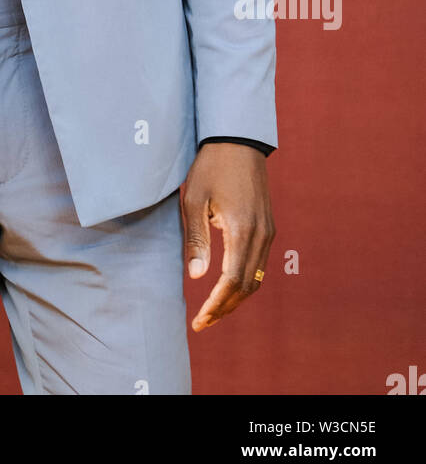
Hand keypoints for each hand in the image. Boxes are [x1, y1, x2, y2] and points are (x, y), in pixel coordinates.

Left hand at [181, 142, 274, 331]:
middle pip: (247, 286)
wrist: (238, 140)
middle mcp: (261, 235)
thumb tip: (197, 277)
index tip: (199, 320)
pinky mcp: (268, 226)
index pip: (232, 281)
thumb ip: (196, 239)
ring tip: (212, 310)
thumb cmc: (211, 166)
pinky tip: (226, 285)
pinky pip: (258, 264)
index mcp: (242, 229)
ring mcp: (268, 231)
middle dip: (225, 308)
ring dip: (235, 297)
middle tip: (202, 322)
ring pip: (255, 278)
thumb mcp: (195, 199)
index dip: (216, 305)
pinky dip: (243, 281)